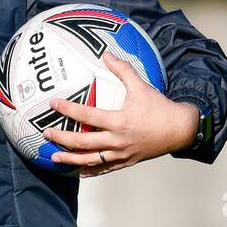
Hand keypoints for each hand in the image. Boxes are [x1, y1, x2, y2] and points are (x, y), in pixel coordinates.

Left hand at [42, 52, 198, 177]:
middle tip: (46, 134)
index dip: (68, 109)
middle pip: (83, 142)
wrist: (180, 130)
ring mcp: (121, 154)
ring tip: (54, 158)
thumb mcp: (141, 86)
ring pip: (91, 160)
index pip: (86, 115)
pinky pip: (105, 168)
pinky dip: (91, 171)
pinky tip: (79, 172)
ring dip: (71, 159)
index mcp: (119, 121)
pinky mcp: (127, 162)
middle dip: (62, 138)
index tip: (53, 104)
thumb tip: (106, 54)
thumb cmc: (160, 108)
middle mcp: (117, 140)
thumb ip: (122, 70)